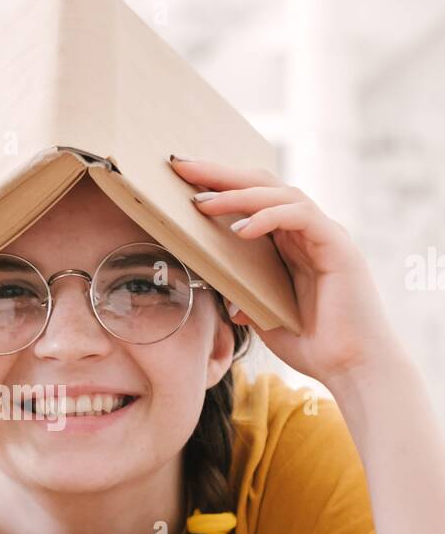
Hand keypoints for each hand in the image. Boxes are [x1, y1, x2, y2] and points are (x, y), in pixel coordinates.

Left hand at [169, 156, 401, 389]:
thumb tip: (223, 299)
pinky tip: (241, 229)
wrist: (353, 368)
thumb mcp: (267, 319)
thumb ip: (248, 302)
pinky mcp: (338, 246)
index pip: (253, 200)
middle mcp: (309, 232)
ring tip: (202, 201)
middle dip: (221, 174)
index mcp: (292, 244)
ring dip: (238, 193)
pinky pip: (301, 216)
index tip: (181, 180)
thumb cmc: (315, 346)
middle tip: (180, 165)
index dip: (219, 186)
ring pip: (280, 194)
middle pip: (263, 185)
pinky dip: (269, 217)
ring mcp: (325, 235)